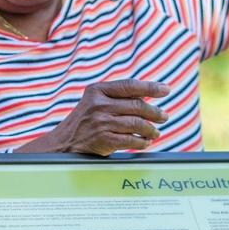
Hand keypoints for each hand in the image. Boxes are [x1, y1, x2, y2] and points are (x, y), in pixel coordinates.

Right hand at [18, 79, 170, 155]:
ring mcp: (100, 122)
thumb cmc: (85, 121)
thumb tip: (148, 97)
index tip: (166, 90)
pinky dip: (141, 142)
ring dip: (150, 129)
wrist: (62, 143)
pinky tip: (145, 143)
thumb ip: (116, 97)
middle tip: (164, 117)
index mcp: (97, 90)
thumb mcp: (95, 102)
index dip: (151, 87)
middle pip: (136, 105)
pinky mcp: (102, 139)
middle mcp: (98, 104)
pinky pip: (130, 140)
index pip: (130, 85)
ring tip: (155, 133)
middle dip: (155, 112)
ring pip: (136, 123)